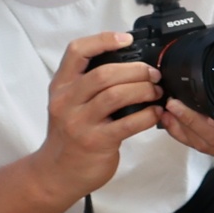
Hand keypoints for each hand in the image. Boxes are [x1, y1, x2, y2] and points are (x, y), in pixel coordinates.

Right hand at [35, 33, 162, 197]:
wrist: (56, 172)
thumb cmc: (71, 134)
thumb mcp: (70, 103)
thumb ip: (89, 83)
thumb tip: (130, 63)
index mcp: (61, 86)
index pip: (76, 51)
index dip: (103, 40)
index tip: (127, 39)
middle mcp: (66, 101)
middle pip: (104, 73)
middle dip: (136, 70)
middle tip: (154, 74)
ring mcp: (79, 123)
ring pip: (116, 95)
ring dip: (144, 90)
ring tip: (156, 92)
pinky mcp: (96, 142)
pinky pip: (128, 123)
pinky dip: (148, 115)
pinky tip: (155, 113)